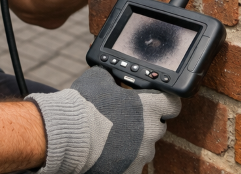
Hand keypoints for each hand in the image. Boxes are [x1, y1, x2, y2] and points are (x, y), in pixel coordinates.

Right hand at [25, 66, 180, 173]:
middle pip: (158, 126)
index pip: (172, 104)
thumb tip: (110, 76)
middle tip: (126, 120)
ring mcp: (142, 154)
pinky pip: (133, 165)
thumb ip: (111, 76)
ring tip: (113, 139)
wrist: (68, 137)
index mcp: (149, 107)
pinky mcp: (131, 171)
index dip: (164, 102)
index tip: (156, 103)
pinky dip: (124, 161)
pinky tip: (109, 154)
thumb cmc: (84, 106)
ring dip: (135, 143)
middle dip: (146, 123)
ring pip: (146, 148)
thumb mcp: (98, 78)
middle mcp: (151, 131)